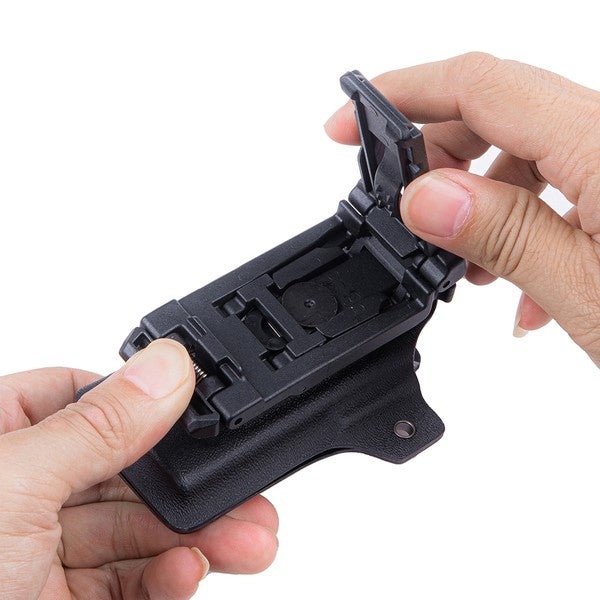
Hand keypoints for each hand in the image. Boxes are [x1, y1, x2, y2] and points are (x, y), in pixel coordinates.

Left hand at [0, 339, 277, 598]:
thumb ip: (99, 426)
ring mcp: (40, 550)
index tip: (206, 414)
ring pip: (137, 532)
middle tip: (249, 496)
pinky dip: (164, 580)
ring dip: (196, 537)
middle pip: (129, 471)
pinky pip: (126, 583)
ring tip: (249, 540)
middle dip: (192, 487)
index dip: (152, 405)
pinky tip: (187, 572)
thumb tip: (168, 367)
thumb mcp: (10, 487)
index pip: (90, 397)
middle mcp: (21, 487)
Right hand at [326, 53, 599, 366]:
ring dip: (477, 198)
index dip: (400, 96)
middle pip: (497, 110)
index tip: (346, 127)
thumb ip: (506, 235)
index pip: (479, 85)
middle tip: (400, 211)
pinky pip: (559, 180)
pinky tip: (521, 282)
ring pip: (524, 150)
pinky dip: (521, 217)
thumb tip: (423, 198)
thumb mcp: (589, 294)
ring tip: (461, 265)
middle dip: (433, 158)